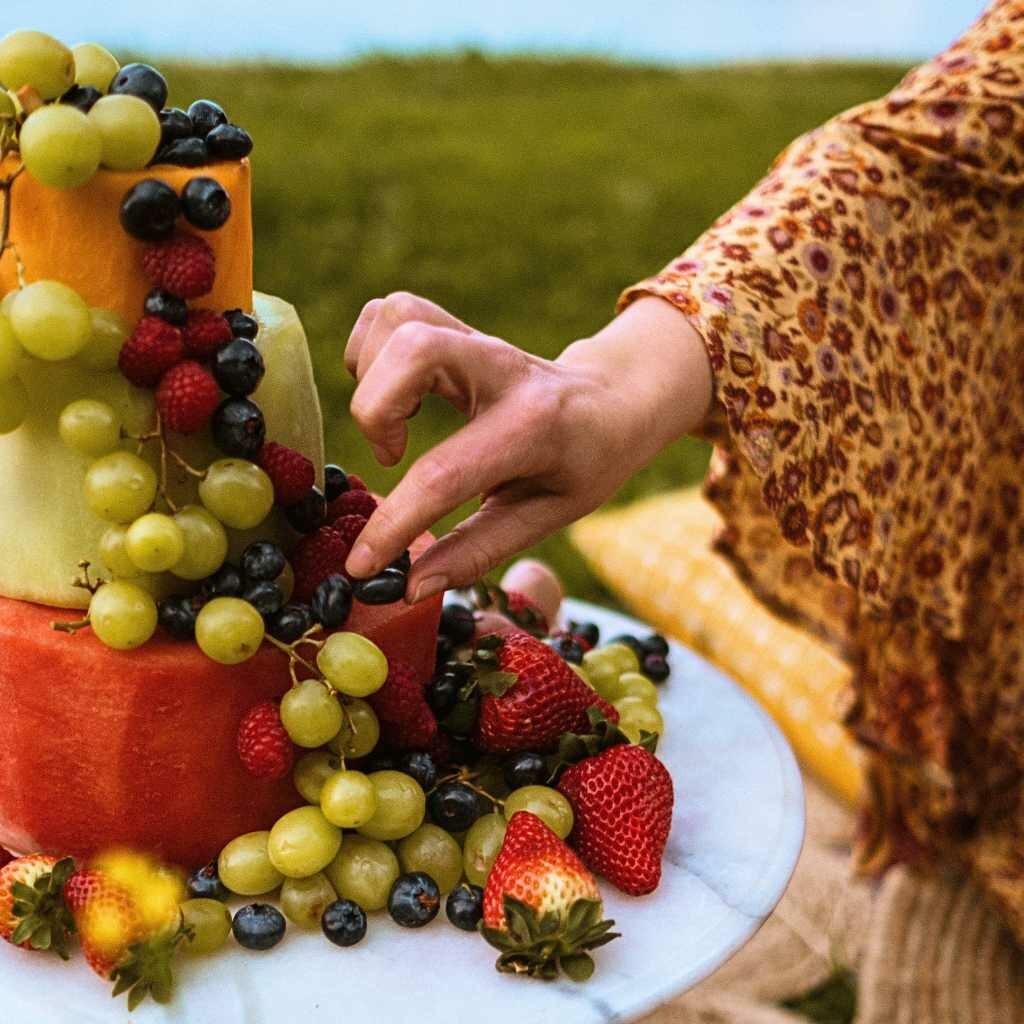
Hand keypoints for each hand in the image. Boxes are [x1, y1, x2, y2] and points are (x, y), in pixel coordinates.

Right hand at [343, 291, 710, 601]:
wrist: (614, 400)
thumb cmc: (584, 465)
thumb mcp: (546, 517)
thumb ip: (477, 551)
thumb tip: (412, 586)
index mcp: (534, 428)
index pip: (445, 474)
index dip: (393, 525)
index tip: (361, 564)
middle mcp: (503, 370)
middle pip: (414, 348)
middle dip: (375, 409)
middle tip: (394, 457)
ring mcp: (478, 341)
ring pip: (399, 318)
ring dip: (372, 374)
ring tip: (396, 425)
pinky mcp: (457, 327)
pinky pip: (392, 312)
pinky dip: (372, 351)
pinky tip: (394, 394)